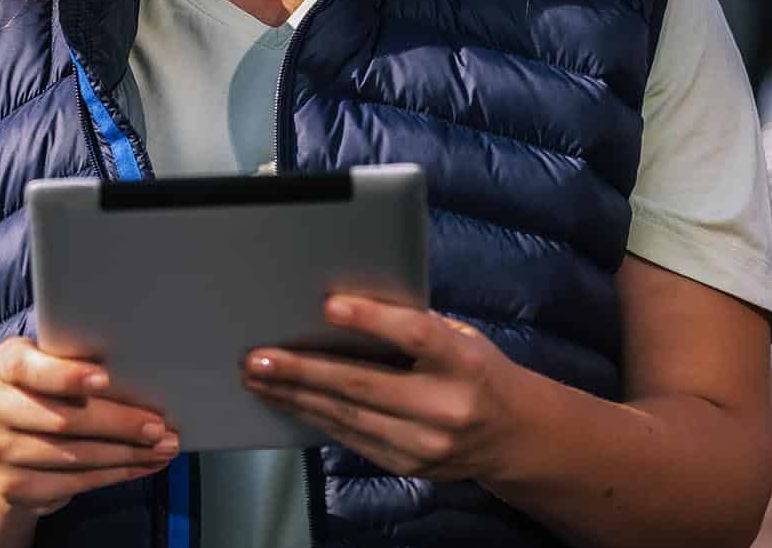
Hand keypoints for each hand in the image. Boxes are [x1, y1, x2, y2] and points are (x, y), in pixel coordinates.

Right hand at [0, 337, 179, 515]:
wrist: (4, 443)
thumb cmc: (44, 393)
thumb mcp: (51, 367)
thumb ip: (78, 364)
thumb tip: (140, 375)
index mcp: (3, 364)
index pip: (29, 367)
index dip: (66, 375)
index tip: (105, 378)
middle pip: (62, 419)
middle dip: (119, 423)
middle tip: (159, 426)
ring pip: (74, 455)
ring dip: (126, 454)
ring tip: (162, 448)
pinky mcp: (12, 486)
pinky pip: (73, 483)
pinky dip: (115, 474)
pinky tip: (141, 465)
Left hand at [242, 294, 523, 482]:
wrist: (513, 436)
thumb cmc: (476, 371)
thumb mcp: (461, 338)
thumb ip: (415, 325)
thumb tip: (347, 306)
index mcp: (463, 362)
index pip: (416, 336)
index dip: (372, 320)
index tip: (329, 306)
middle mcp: (445, 407)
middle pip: (364, 385)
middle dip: (303, 370)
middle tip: (258, 357)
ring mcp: (426, 443)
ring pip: (347, 416)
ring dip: (295, 396)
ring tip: (257, 378)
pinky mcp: (408, 465)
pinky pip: (350, 438)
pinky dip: (314, 417)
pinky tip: (287, 400)